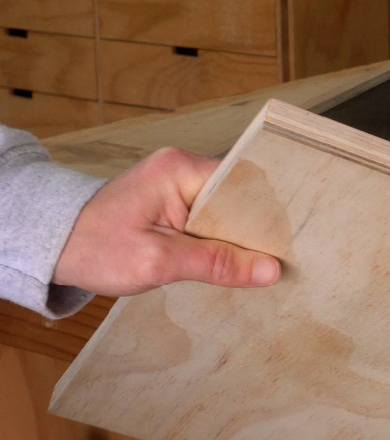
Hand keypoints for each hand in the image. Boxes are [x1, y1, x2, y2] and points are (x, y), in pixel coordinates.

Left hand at [53, 147, 280, 295]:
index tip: (288, 248)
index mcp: (181, 169)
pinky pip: (211, 222)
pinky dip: (220, 243)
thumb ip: (215, 263)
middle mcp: (184, 169)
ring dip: (237, 241)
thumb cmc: (95, 248)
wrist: (51, 247)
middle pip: (240, 200)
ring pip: (228, 214)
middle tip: (279, 265)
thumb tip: (271, 270)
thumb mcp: (158, 261)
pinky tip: (230, 264)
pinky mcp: (174, 204)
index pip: (244, 187)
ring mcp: (179, 186)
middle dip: (255, 233)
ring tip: (259, 268)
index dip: (267, 218)